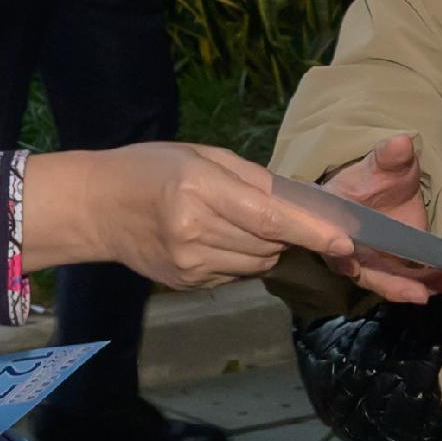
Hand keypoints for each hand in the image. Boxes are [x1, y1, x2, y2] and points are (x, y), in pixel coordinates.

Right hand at [22, 142, 353, 287]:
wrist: (97, 207)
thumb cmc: (149, 169)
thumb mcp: (199, 155)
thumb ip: (251, 179)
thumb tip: (299, 202)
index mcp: (198, 191)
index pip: (268, 218)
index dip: (310, 231)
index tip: (344, 241)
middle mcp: (195, 233)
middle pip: (269, 244)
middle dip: (285, 231)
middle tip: (274, 212)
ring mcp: (190, 265)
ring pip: (258, 263)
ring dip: (266, 246)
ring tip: (237, 222)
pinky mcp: (188, 284)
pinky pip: (238, 274)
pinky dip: (242, 257)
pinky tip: (218, 239)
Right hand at [321, 133, 441, 302]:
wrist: (375, 191)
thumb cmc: (368, 180)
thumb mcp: (380, 165)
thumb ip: (388, 157)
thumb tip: (400, 143)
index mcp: (335, 227)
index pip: (331, 245)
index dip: (337, 252)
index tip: (349, 254)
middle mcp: (349, 254)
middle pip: (366, 276)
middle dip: (393, 285)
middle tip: (419, 292)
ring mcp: (370, 265)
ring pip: (389, 283)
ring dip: (416, 287)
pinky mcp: (390, 270)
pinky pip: (407, 281)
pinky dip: (427, 282)